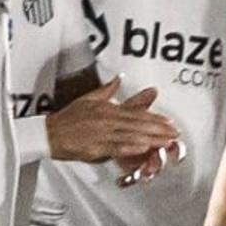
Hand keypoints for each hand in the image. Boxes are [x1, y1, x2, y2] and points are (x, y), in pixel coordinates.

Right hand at [50, 84, 181, 168]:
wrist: (49, 133)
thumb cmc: (68, 118)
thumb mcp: (89, 99)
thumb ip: (107, 90)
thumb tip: (119, 77)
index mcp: (108, 109)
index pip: (136, 113)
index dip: (155, 117)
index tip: (170, 122)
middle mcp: (108, 119)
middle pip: (138, 123)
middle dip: (159, 128)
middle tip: (176, 132)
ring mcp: (103, 133)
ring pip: (132, 134)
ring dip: (151, 138)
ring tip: (167, 141)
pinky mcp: (96, 146)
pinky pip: (116, 146)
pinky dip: (131, 146)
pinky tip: (143, 147)